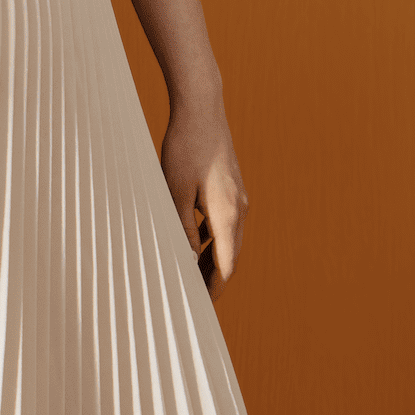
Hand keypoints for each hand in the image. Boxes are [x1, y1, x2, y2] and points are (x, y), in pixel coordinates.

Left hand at [159, 89, 249, 301]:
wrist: (202, 108)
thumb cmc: (184, 147)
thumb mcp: (174, 190)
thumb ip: (180, 227)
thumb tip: (184, 258)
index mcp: (227, 214)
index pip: (226, 265)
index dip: (214, 288)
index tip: (200, 306)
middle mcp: (240, 209)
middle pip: (230, 255)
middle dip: (213, 278)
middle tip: (191, 297)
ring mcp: (239, 197)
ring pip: (229, 239)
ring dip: (212, 258)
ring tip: (189, 273)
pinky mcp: (232, 187)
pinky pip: (225, 222)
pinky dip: (212, 238)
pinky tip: (193, 240)